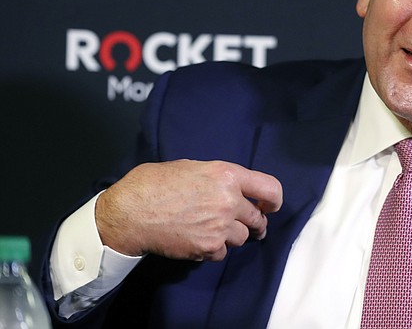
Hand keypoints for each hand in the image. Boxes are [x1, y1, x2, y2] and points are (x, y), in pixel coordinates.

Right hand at [95, 159, 282, 260]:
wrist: (130, 212)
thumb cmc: (154, 185)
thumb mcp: (193, 168)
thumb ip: (220, 179)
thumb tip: (235, 189)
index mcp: (227, 175)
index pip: (270, 188)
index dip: (274, 200)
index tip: (270, 206)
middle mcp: (228, 200)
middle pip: (258, 218)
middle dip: (254, 222)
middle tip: (246, 224)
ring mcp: (220, 226)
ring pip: (242, 237)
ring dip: (232, 235)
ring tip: (212, 228)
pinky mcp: (208, 247)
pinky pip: (223, 252)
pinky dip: (214, 248)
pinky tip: (198, 238)